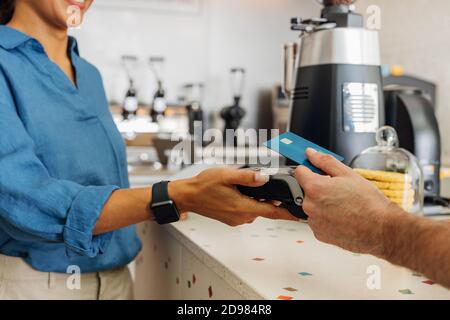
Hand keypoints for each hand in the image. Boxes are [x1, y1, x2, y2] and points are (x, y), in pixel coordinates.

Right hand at [169, 168, 297, 226]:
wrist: (188, 196)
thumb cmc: (204, 186)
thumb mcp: (227, 175)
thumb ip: (248, 177)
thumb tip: (264, 178)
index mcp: (243, 207)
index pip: (272, 212)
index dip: (288, 214)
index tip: (300, 215)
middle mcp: (241, 216)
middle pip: (265, 210)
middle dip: (273, 201)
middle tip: (274, 189)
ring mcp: (236, 219)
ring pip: (256, 210)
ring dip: (259, 201)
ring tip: (251, 186)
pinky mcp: (231, 218)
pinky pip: (247, 211)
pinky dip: (250, 203)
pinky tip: (242, 192)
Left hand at [294, 148, 401, 256]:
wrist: (381, 229)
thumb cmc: (369, 203)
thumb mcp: (348, 174)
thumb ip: (325, 161)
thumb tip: (311, 153)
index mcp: (315, 188)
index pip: (299, 172)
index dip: (309, 169)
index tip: (315, 170)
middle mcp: (310, 206)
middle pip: (306, 190)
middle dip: (319, 188)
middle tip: (338, 190)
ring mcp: (314, 222)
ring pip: (313, 206)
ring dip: (322, 204)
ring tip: (343, 205)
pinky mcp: (319, 234)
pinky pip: (318, 221)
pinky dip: (326, 218)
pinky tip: (342, 217)